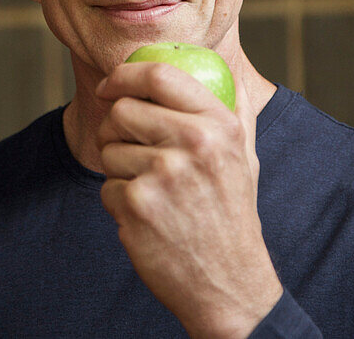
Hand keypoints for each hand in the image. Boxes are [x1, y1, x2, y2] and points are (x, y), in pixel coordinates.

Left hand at [96, 61, 282, 337]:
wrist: (229, 282)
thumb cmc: (232, 212)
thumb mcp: (246, 156)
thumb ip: (236, 110)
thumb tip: (230, 71)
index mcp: (218, 124)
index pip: (158, 75)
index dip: (123, 74)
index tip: (110, 86)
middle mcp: (193, 144)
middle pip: (122, 110)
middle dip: (114, 129)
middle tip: (126, 147)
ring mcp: (163, 175)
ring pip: (108, 150)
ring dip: (118, 170)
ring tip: (150, 191)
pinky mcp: (138, 206)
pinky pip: (107, 187)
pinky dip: (119, 201)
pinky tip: (147, 217)